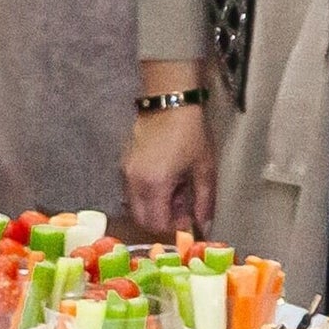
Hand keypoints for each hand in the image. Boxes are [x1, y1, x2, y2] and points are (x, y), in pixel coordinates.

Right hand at [123, 105, 216, 236]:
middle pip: (141, 218)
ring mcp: (125, 171)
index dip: (174, 227)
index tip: (189, 218)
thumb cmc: (191, 133)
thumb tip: (204, 224)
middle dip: (161, 220)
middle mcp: (133, 182)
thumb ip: (204, 202)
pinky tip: (164, 179)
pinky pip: (131, 190)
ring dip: (153, 206)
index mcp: (154, 185)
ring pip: (135, 204)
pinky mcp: (123, 162)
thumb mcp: (204, 169)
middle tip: (181, 208)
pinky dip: (146, 193)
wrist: (170, 101)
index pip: (156, 223)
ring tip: (175, 191)